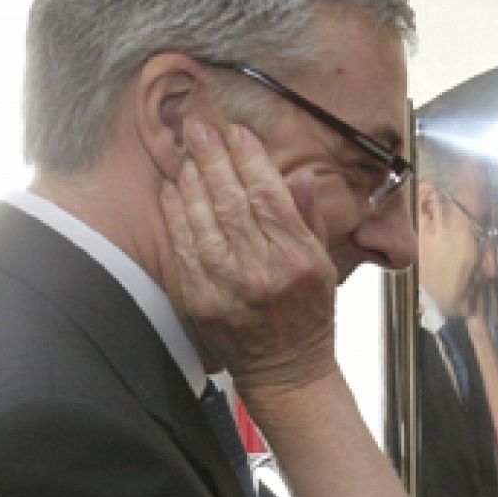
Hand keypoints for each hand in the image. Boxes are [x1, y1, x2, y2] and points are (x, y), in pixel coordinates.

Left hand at [160, 119, 337, 396]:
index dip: (250, 159)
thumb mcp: (324, 265)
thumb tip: (300, 176)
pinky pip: (183, 246)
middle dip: (214, 158)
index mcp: (298, 258)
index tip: (237, 131)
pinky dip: (176, 214)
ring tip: (186, 153)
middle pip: (232, 200)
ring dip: (191, 180)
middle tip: (199, 126)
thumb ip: (309, 218)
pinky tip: (173, 190)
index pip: (269, 195)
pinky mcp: (200, 299)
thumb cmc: (309, 316)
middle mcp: (262, 270)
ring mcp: (227, 286)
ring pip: (203, 219)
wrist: (286, 370)